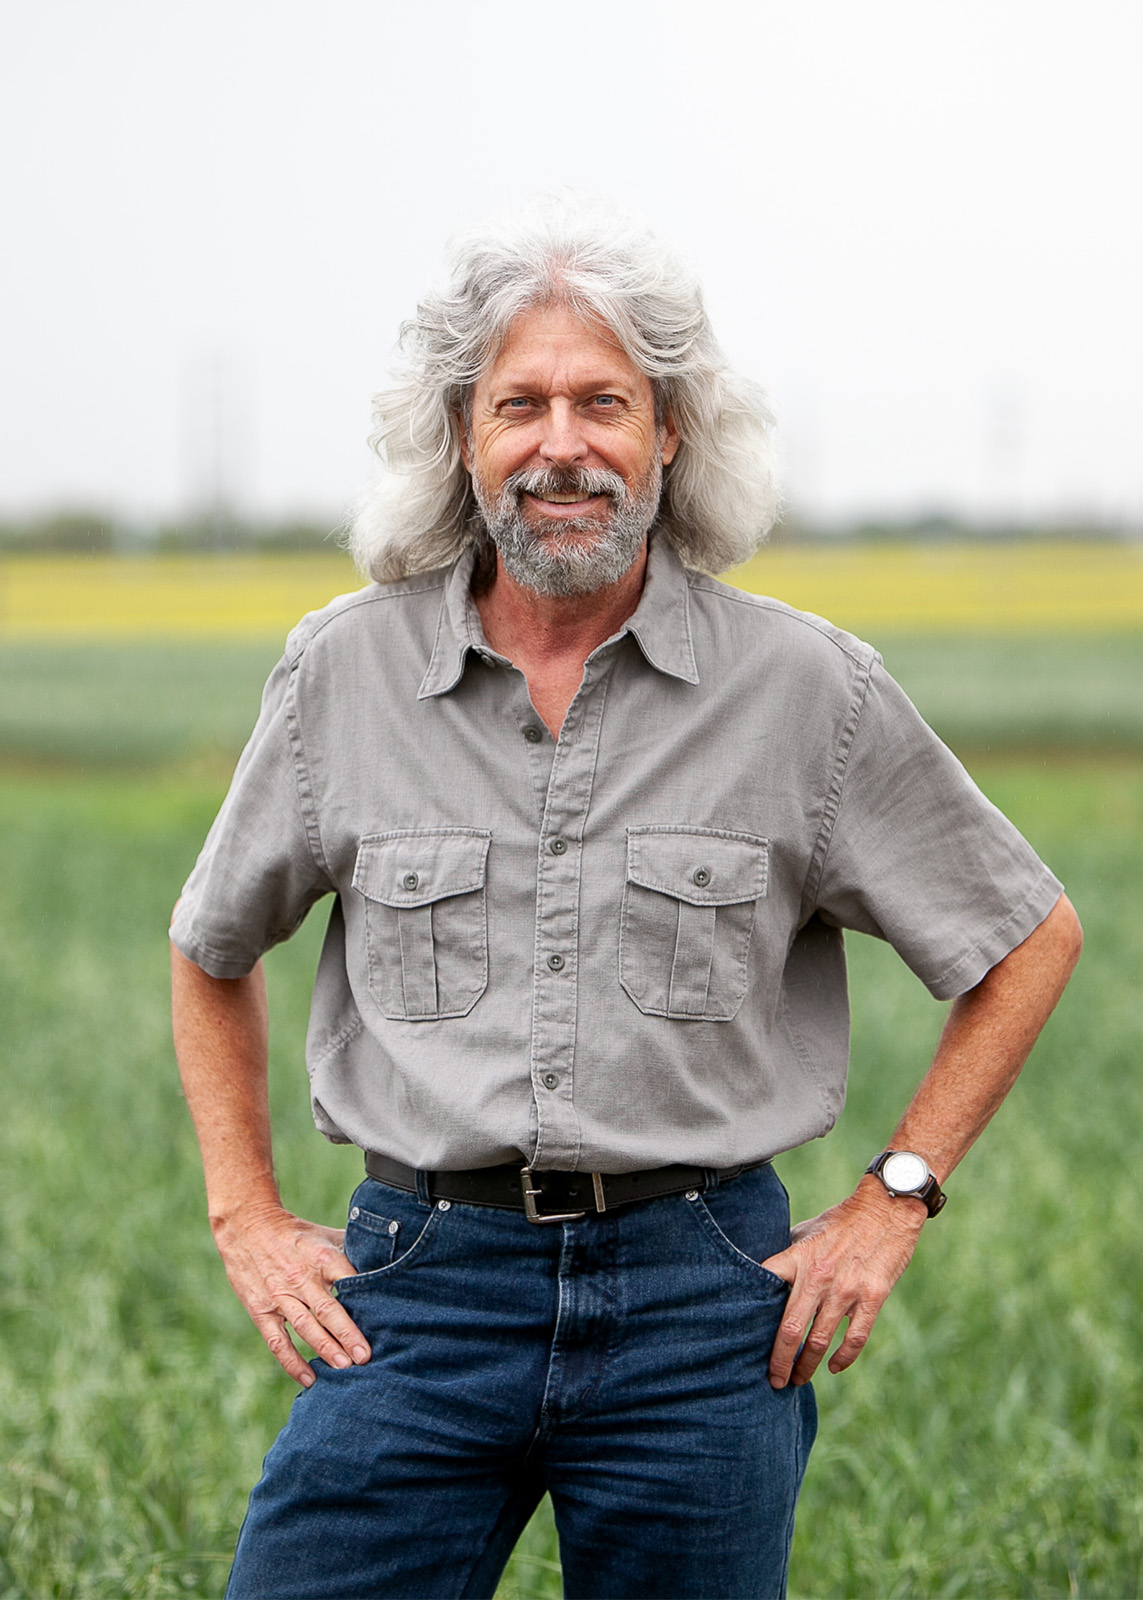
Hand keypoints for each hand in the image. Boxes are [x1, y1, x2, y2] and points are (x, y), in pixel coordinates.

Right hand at [211, 1201, 370, 1386]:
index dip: (365, 1300)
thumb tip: (387, 1262)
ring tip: (344, 1367)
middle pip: (328, 1309)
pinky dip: (292, 1362)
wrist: (247, 1226)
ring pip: (305, 1326)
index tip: (382, 1321)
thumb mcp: (325, 1235)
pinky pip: (277, 1340)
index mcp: (322, 1257)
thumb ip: (353, 1250)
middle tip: (365, 1357)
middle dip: (347, 1334)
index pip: (348, 1280)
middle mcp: (301, 1277)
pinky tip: (309, 1378)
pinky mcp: (261, 1310)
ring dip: (325, 1348)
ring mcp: (279, 1295)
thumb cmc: (296, 1234)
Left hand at [760, 1178, 925, 1388]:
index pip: (764, 1289)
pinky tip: (833, 1367)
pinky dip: (843, 1358)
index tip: (744, 1337)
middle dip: (779, 1361)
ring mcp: (846, 1289)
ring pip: (820, 1340)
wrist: (887, 1209)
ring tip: (798, 1380)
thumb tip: (764, 1278)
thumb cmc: (841, 1222)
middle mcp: (819, 1276)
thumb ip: (788, 1256)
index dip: (750, 1316)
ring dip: (807, 1365)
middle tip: (773, 1381)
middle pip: (790, 1329)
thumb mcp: (806, 1231)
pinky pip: (854, 1338)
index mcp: (798, 1257)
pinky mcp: (872, 1297)